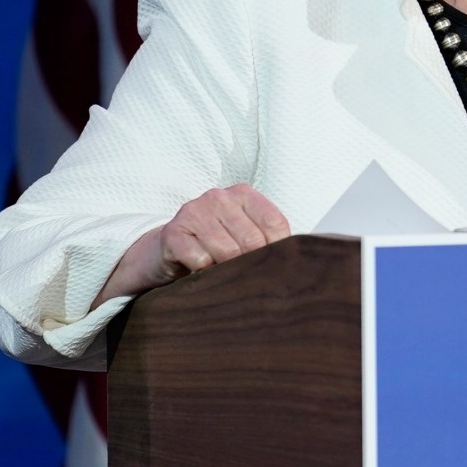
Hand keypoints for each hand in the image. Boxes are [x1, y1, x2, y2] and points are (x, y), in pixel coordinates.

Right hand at [102, 184, 291, 299]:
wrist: (165, 252)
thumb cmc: (215, 245)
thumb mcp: (244, 234)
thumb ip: (269, 239)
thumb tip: (300, 261)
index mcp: (243, 194)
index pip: (276, 224)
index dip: (278, 252)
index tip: (270, 264)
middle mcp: (218, 197)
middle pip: (253, 241)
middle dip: (251, 264)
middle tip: (242, 273)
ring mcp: (193, 211)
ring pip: (227, 252)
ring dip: (225, 269)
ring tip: (220, 270)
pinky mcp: (172, 232)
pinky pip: (200, 260)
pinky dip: (203, 271)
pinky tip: (198, 268)